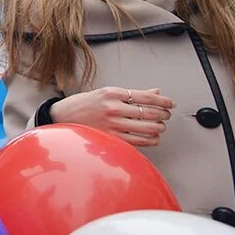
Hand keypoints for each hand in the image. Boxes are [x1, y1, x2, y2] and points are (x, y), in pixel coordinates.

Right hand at [50, 86, 174, 147]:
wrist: (63, 117)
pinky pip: (139, 141)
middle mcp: (113, 108)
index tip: (171, 103)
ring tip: (160, 126)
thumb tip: (155, 93)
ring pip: (148, 127)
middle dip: (164, 114)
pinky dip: (151, 140)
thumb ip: (131, 94)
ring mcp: (113, 124)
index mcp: (112, 93)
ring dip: (159, 127)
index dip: (163, 101)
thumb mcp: (106, 93)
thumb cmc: (84, 104)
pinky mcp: (112, 138)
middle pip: (150, 112)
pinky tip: (153, 137)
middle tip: (167, 115)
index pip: (146, 97)